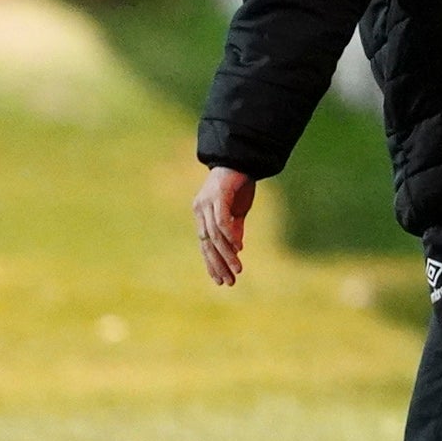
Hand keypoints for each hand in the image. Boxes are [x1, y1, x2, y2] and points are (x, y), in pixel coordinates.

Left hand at [195, 167, 255, 287]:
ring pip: (214, 236)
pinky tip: (238, 249)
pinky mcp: (218, 196)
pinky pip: (222, 221)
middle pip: (207, 244)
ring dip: (226, 255)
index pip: (204, 245)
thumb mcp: (238, 210)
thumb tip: (237, 248)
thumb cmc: (239, 183)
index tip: (222, 280)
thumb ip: (235, 228)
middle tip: (228, 282)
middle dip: (218, 265)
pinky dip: (230, 236)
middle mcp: (200, 210)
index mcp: (202, 215)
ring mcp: (207, 203)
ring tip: (237, 270)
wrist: (241, 158)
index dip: (212, 263)